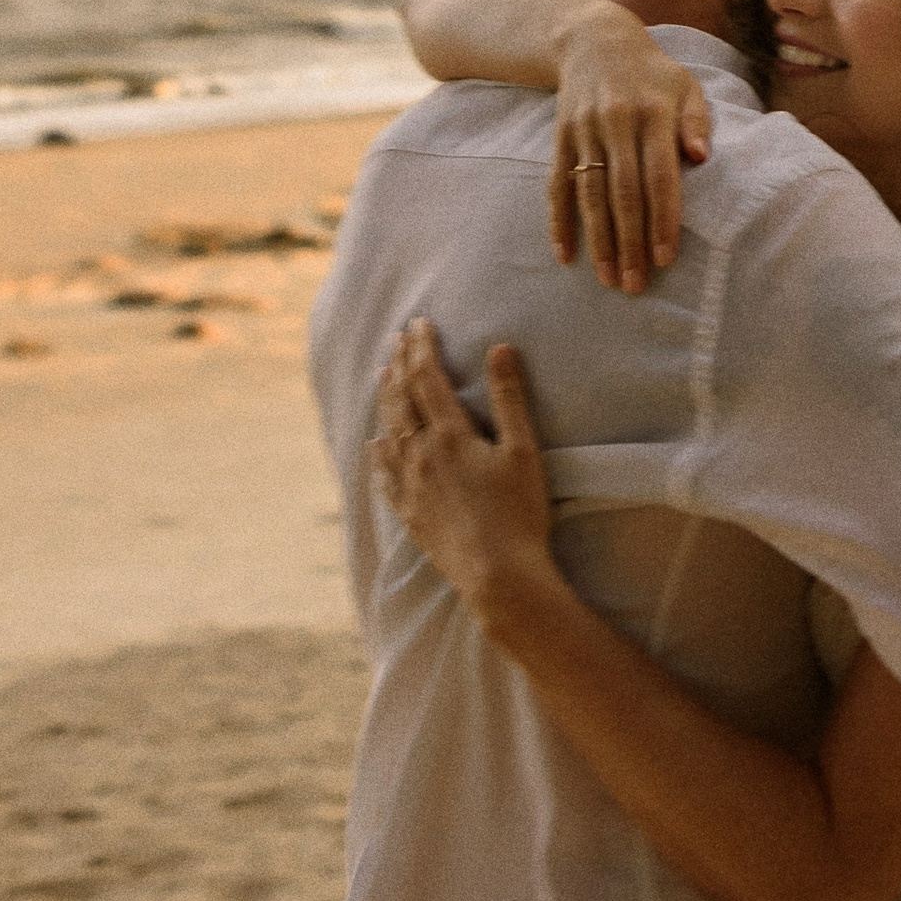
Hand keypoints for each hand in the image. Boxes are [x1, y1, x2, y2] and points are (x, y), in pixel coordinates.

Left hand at [372, 319, 555, 625]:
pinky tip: (376, 446)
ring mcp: (411, 487)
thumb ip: (509, 398)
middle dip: (400, 365)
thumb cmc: (519, 513)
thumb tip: (499, 348)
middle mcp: (421, 456)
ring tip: (382, 377)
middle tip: (397, 339)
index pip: (428, 380)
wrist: (498, 576)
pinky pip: (385, 476)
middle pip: (403, 400)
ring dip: (386, 400)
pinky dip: (379, 454)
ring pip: (390, 433)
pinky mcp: (410, 515)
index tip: (419, 324)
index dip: (422, 348)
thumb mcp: (523, 451)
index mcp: (450, 436)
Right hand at [548, 3, 711, 294]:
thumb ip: (697, 121)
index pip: (659, 176)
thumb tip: (701, 158)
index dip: (663, 219)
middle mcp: (617, 122)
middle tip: (635, 285)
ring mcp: (585, 130)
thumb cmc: (652, 74)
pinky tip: (564, 254)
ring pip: (590, 194)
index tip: (666, 258)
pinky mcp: (561, 137)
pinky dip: (558, 221)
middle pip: (623, 193)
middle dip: (630, 242)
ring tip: (608, 278)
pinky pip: (557, 184)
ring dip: (598, 240)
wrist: (594, 40)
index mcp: (654, 113)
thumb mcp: (685, 86)